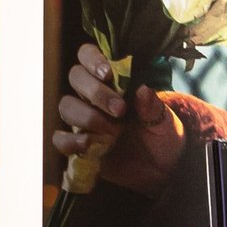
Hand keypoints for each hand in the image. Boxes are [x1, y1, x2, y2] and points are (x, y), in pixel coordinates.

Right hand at [50, 45, 181, 194]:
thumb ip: (154, 108)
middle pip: (76, 77)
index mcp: (114, 80)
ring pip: (66, 105)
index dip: (93, 59)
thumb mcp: (166, 123)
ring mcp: (84, 119)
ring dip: (87, 116)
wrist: (161, 170)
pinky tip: (89, 145)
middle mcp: (94, 96)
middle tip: (120, 110)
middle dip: (95, 91)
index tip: (108, 73)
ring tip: (114, 133)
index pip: (89, 55)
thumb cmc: (162, 137)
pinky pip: (60, 139)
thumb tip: (142, 89)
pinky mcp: (78, 145)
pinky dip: (70, 141)